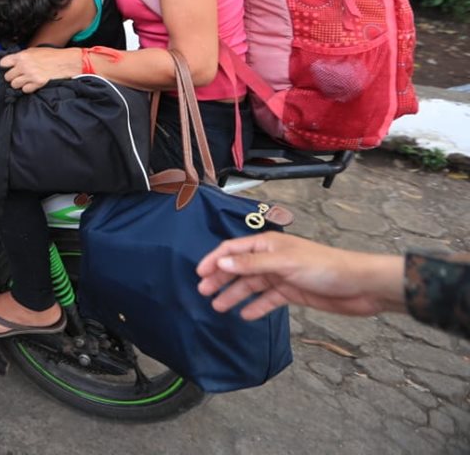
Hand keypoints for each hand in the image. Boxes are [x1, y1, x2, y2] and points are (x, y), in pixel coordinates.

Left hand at [0, 47, 80, 92]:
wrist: (65, 61)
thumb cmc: (51, 55)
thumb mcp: (34, 50)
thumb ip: (22, 56)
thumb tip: (13, 61)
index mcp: (22, 56)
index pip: (3, 63)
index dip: (6, 66)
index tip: (9, 67)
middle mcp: (24, 66)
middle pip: (7, 76)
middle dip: (12, 76)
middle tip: (19, 75)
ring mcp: (30, 75)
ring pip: (14, 85)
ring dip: (19, 83)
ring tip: (25, 80)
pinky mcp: (37, 83)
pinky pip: (25, 90)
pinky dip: (27, 88)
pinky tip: (32, 84)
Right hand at [197, 232, 405, 320]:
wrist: (360, 286)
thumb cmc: (324, 267)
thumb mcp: (284, 262)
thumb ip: (252, 264)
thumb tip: (222, 263)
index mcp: (268, 244)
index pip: (233, 249)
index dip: (215, 260)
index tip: (199, 274)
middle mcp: (272, 258)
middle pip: (239, 268)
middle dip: (221, 279)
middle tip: (203, 293)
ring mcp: (281, 276)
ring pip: (251, 286)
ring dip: (235, 295)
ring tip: (218, 307)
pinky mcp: (291, 292)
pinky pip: (268, 300)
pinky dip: (256, 307)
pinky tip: (245, 315)